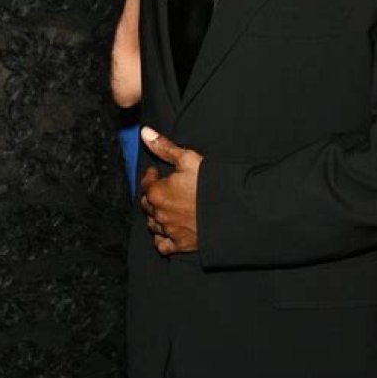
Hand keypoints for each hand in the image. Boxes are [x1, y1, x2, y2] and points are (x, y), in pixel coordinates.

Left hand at [140, 127, 202, 255]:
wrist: (231, 210)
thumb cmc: (209, 183)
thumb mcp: (187, 158)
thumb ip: (164, 147)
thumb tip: (145, 132)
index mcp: (157, 193)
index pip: (145, 184)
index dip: (150, 176)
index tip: (155, 172)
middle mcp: (159, 214)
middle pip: (147, 204)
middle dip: (151, 195)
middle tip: (161, 188)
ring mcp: (169, 231)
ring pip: (153, 224)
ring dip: (156, 215)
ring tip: (165, 207)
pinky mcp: (180, 244)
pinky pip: (162, 245)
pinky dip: (161, 238)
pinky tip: (167, 231)